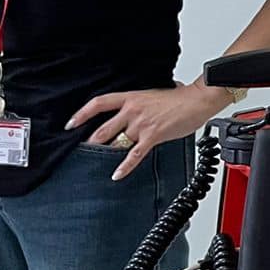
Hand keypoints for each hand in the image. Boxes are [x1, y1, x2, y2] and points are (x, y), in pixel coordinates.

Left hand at [69, 82, 226, 180]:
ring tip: (96, 163)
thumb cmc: (181, 97)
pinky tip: (117, 174)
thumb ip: (142, 102)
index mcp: (131, 97)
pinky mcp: (153, 136)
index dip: (82, 114)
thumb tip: (140, 106)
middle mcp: (132, 110)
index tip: (71, 124)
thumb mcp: (154, 95)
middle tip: (82, 151)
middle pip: (103, 128)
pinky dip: (124, 166)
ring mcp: (142, 124)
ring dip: (106, 153)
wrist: (198, 100)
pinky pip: (134, 154)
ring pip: (116, 142)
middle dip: (91, 142)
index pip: (99, 103)